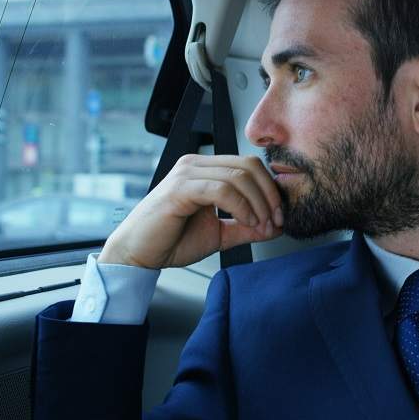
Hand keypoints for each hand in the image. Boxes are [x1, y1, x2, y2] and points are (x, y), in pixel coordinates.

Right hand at [98, 154, 283, 268]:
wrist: (139, 254)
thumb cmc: (171, 240)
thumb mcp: (220, 234)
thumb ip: (247, 227)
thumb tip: (276, 226)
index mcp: (205, 170)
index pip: (249, 166)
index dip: (270, 189)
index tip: (279, 217)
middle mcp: (196, 165)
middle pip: (248, 166)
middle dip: (269, 195)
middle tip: (275, 221)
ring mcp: (187, 173)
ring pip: (238, 176)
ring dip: (258, 204)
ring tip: (260, 226)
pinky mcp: (180, 188)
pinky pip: (221, 189)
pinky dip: (241, 206)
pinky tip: (246, 221)